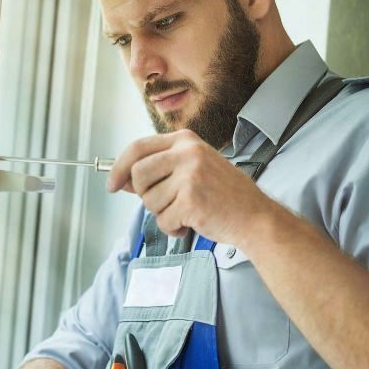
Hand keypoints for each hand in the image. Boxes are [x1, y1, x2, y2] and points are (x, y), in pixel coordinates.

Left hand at [106, 129, 271, 245]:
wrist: (255, 216)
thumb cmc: (224, 194)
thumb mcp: (192, 168)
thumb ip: (158, 169)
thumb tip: (120, 179)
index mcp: (185, 140)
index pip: (137, 147)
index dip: (119, 167)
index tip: (112, 183)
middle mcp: (187, 153)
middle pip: (137, 174)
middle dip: (144, 195)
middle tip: (165, 202)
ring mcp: (190, 176)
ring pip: (149, 200)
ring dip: (163, 214)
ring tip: (186, 211)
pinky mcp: (191, 201)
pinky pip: (163, 220)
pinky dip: (173, 228)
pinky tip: (191, 222)